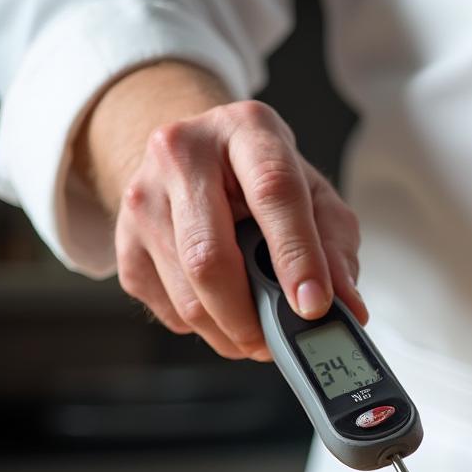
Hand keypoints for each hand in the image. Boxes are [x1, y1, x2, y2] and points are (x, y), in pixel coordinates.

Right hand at [116, 100, 365, 359]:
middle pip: (210, 257)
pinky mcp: (123, 239)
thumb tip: (348, 308)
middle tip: (278, 341)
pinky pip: (167, 308)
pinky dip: (204, 326)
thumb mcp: (315, 199)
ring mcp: (143, 195)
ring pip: (186, 295)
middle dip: (251, 316)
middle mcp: (182, 152)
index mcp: (246, 130)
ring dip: (230, 332)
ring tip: (258, 332)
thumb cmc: (264, 181)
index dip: (297, 257)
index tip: (313, 305)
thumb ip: (336, 250)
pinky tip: (222, 309)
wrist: (195, 160)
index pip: (273, 193)